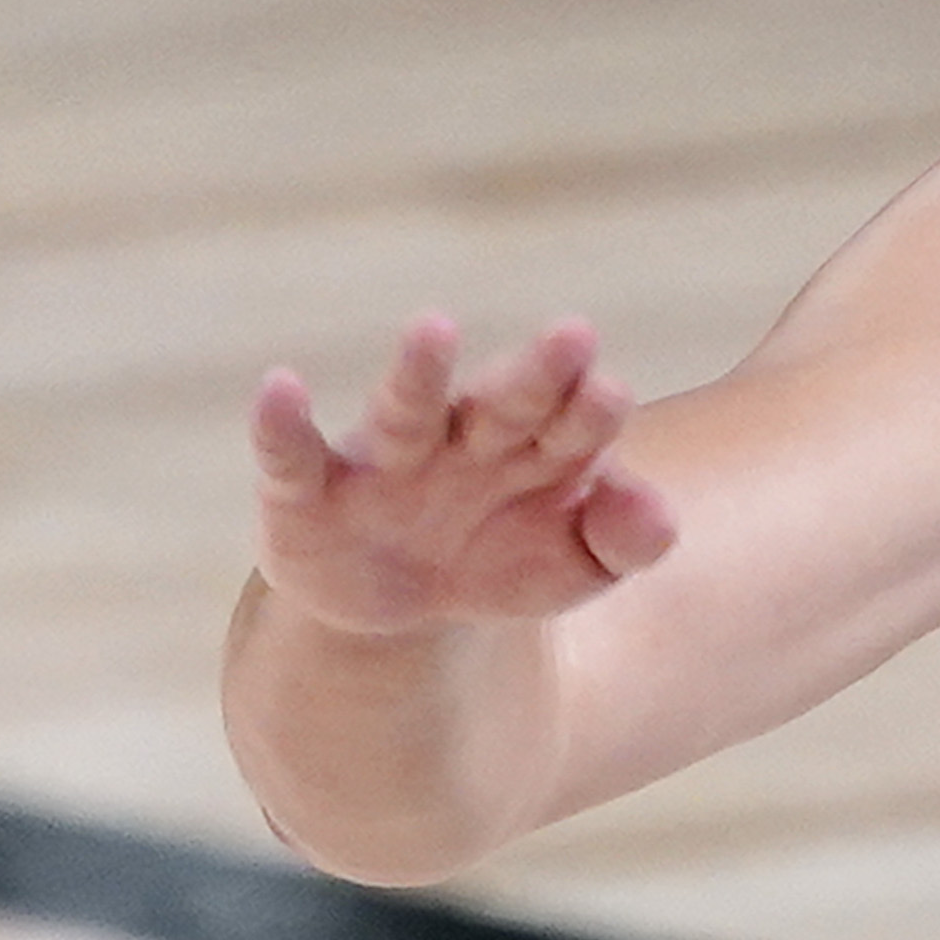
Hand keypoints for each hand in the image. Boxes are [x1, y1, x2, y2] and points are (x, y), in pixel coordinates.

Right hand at [251, 315, 677, 636]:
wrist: (399, 611)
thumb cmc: (500, 564)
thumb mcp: (573, 569)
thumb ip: (623, 541)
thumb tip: (661, 518)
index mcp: (534, 450)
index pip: (573, 427)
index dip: (591, 414)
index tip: (612, 393)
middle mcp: (461, 441)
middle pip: (504, 404)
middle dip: (536, 375)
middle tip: (575, 335)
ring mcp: (384, 462)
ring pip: (406, 412)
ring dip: (419, 374)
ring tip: (437, 328)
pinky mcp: (307, 494)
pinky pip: (291, 456)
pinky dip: (279, 424)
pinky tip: (278, 387)